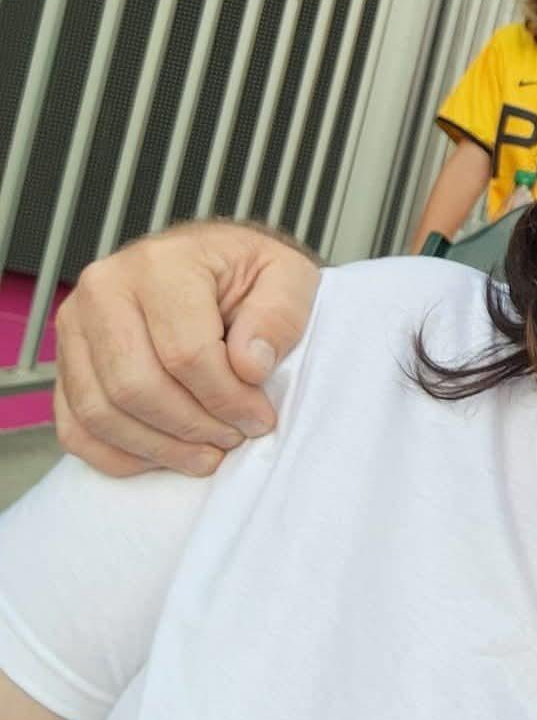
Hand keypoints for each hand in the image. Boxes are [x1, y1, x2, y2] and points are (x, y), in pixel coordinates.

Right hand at [53, 222, 319, 478]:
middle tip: (234, 437)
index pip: (185, 353)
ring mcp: (75, 327)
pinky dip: (119, 455)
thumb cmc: (250, 274)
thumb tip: (249, 365)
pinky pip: (76, 428)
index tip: (260, 417)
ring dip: (160, 447)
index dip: (227, 398)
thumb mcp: (288, 276)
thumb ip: (278, 316)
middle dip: (192, 427)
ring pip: (100, 413)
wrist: (213, 264)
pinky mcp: (66, 362)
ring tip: (207, 453)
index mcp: (160, 264)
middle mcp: (104, 290)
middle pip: (135, 386)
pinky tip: (166, 455)